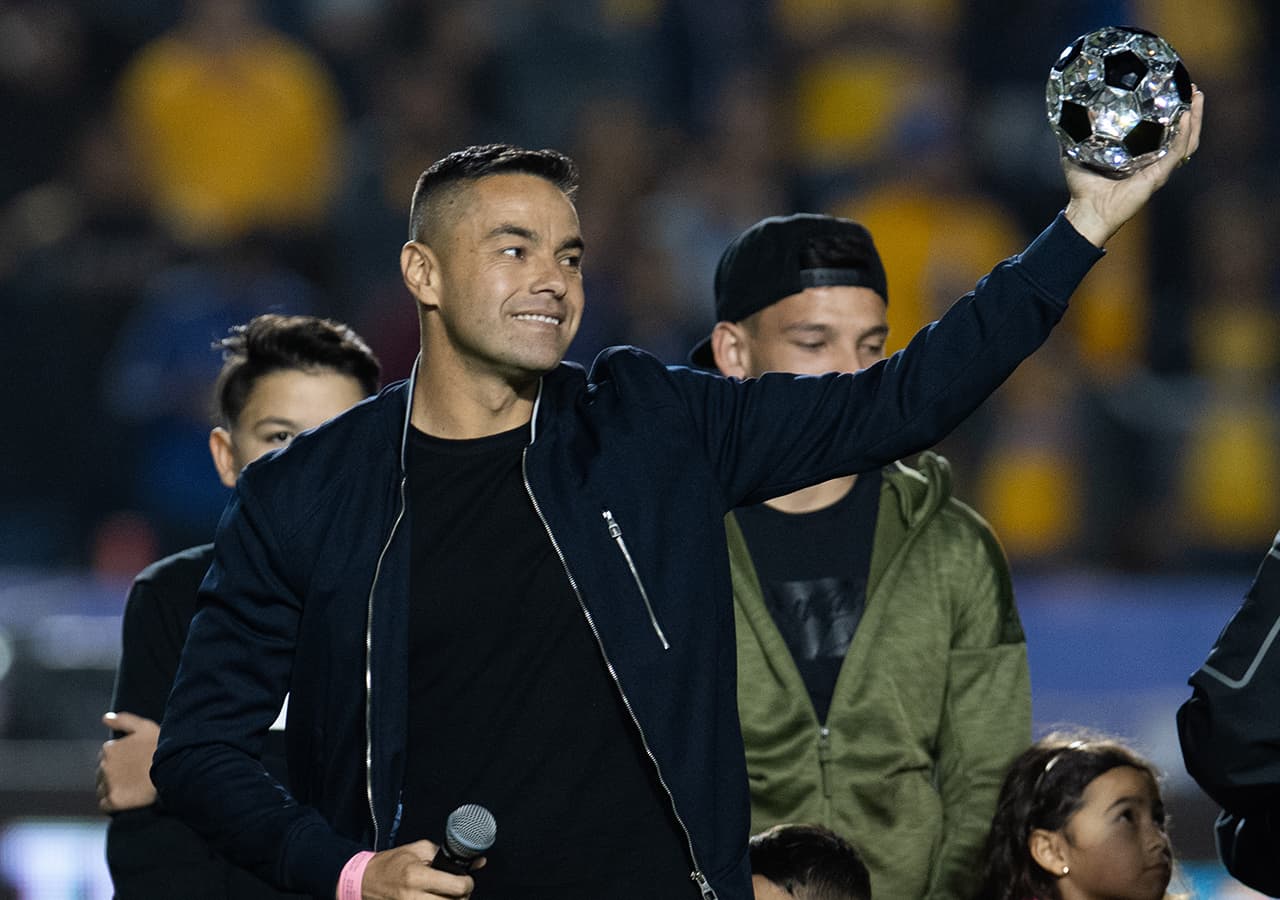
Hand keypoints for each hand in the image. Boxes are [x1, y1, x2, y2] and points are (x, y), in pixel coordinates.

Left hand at [96, 711, 159, 812]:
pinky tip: (126, 799)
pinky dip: (111, 803)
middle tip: (134, 776)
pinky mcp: (114, 801)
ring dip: (112, 789)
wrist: (174, 771)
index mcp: (109, 749)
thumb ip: (123, 720)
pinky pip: (104, 805)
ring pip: (102, 788)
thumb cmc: (161, 747)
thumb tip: (104, 718)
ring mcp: (108, 784)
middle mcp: (105, 766)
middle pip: (102, 773)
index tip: (134, 762)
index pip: (107, 756)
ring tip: (131, 788)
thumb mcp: (145, 727)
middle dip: (114, 774)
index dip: (120, 759)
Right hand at [356, 841, 478, 898]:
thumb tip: (478, 862)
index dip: (468, 883)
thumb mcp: (418, 850)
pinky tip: (438, 899)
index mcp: (417, 876)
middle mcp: (413, 897)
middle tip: (460, 890)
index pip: (457, 887)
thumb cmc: (392, 863)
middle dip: (463, 897)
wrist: (364, 881)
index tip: (467, 880)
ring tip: (449, 896)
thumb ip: (447, 854)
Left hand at [1063, 86, 1203, 246]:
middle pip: (1182, 133)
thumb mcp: (1077, 151)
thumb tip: (1071, 109)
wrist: (1086, 210)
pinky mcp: (1158, 176)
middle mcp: (1154, 161)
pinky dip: (1184, 134)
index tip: (1172, 89)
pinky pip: (1177, 152)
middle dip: (1191, 110)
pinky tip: (1186, 116)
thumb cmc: (1082, 187)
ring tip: (1197, 96)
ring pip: (1187, 141)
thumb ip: (1076, 132)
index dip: (1170, 111)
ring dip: (1195, 118)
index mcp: (1139, 155)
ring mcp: (1159, 169)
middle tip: (1192, 88)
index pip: (1162, 130)